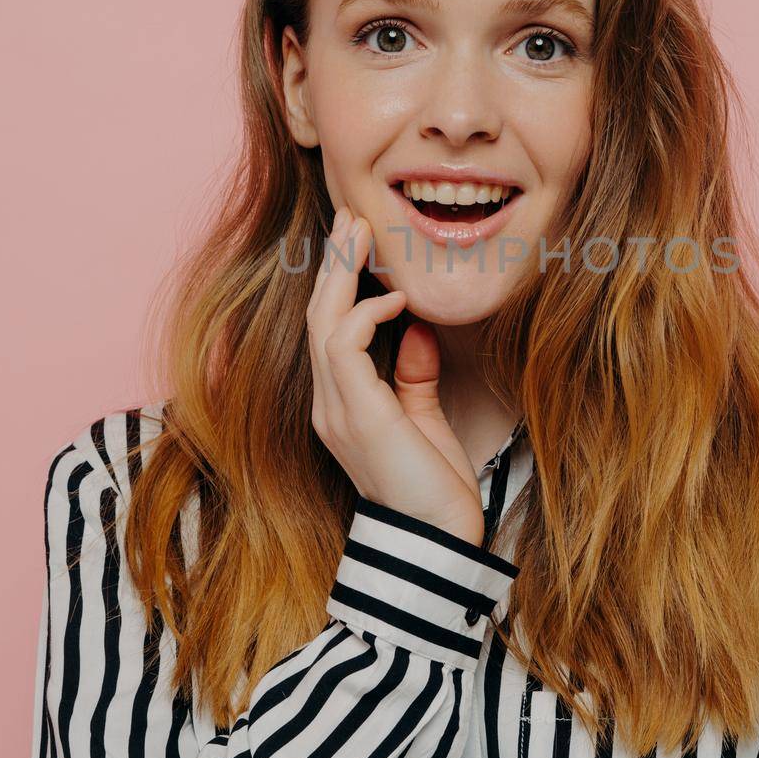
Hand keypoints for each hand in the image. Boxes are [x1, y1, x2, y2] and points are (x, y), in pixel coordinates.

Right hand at [306, 207, 484, 544]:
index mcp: (342, 406)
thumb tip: (417, 329)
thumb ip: (413, 376)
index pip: (329, 332)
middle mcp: (328, 405)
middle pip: (317, 317)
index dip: (339, 284)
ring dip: (340, 273)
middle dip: (333, 264)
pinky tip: (394, 297)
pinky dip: (365, 313)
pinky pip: (343, 345)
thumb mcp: (423, 420)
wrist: (441, 540)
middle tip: (351, 217)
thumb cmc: (435, 488)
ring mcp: (336, 410)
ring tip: (358, 231)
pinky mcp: (356, 414)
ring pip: (323, 322)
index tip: (359, 243)